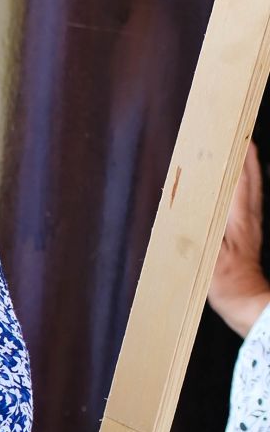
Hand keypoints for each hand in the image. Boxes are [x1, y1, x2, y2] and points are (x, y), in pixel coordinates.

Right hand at [210, 142, 269, 337]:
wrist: (244, 298)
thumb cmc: (224, 279)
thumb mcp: (204, 252)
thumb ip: (192, 226)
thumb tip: (178, 202)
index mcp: (238, 215)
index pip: (240, 175)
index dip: (239, 152)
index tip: (234, 132)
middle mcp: (248, 214)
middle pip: (251, 175)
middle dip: (246, 152)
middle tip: (238, 133)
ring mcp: (251, 223)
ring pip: (253, 185)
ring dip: (248, 166)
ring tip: (239, 150)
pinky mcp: (250, 232)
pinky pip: (251, 199)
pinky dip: (247, 183)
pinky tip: (237, 183)